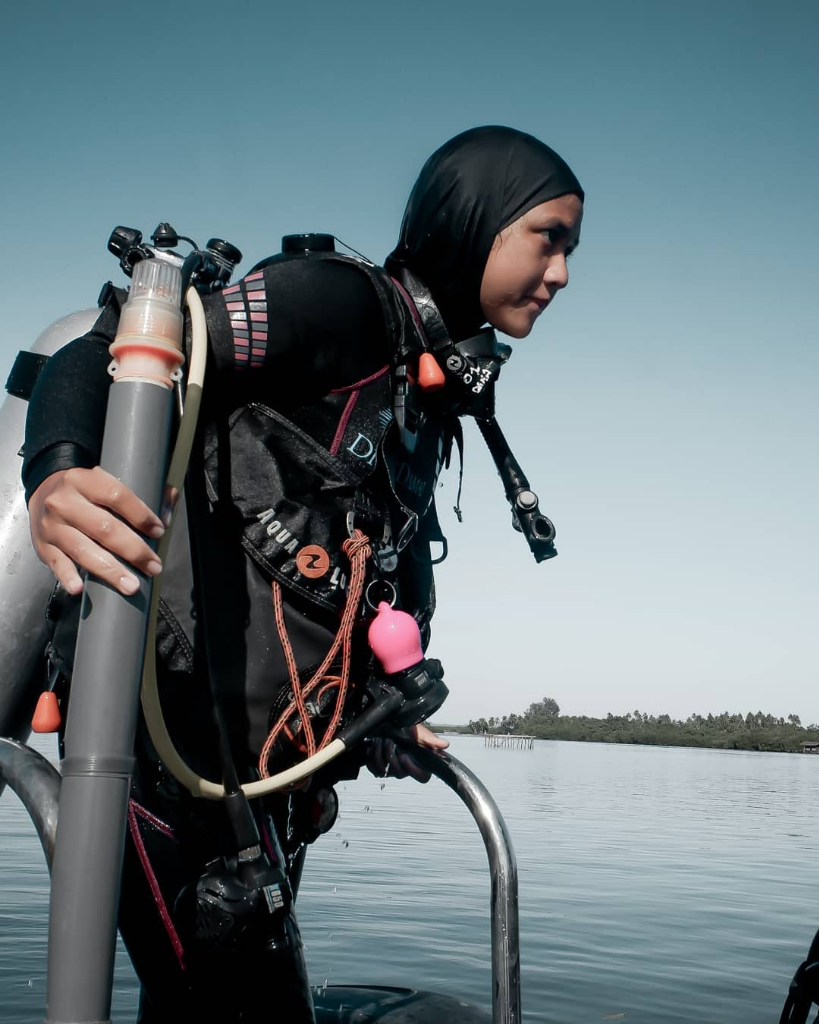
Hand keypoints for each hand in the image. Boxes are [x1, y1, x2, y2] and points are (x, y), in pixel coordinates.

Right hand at [27, 467, 167, 595]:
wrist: (44, 492)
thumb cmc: (88, 491)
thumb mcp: (110, 480)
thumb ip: (145, 492)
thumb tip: (166, 518)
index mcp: (85, 480)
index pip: (117, 496)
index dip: (141, 515)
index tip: (159, 531)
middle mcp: (65, 502)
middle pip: (104, 528)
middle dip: (134, 550)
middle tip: (154, 566)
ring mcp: (52, 526)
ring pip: (83, 550)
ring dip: (110, 570)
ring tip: (132, 585)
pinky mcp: (43, 546)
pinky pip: (57, 563)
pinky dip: (67, 577)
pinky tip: (79, 588)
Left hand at [365, 724, 448, 783]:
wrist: (391, 723)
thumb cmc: (407, 728)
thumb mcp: (420, 732)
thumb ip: (431, 740)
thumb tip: (445, 745)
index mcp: (420, 763)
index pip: (422, 777)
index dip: (413, 770)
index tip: (405, 756)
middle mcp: (406, 769)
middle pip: (399, 773)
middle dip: (391, 756)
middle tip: (388, 741)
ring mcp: (392, 769)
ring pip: (384, 772)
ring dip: (379, 755)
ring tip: (379, 740)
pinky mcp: (379, 767)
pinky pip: (373, 769)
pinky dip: (371, 757)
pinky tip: (371, 745)